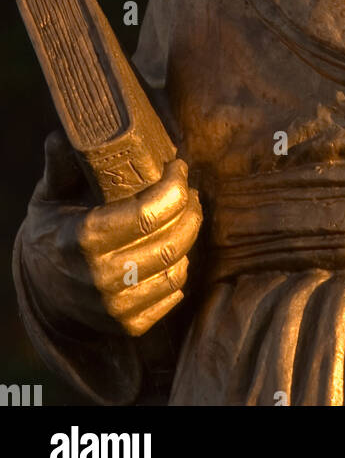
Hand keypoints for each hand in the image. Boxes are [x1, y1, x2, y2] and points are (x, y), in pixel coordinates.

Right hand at [21, 131, 202, 337]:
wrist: (42, 290)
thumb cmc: (52, 231)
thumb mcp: (49, 197)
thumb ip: (61, 166)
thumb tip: (65, 133)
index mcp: (82, 239)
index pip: (147, 214)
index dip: (174, 186)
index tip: (179, 166)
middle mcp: (101, 277)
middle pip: (171, 240)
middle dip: (189, 208)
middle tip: (188, 189)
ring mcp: (116, 306)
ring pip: (177, 266)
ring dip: (189, 235)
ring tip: (184, 213)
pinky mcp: (130, 324)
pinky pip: (174, 292)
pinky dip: (180, 267)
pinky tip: (172, 247)